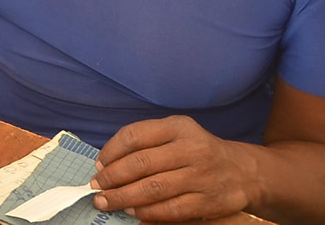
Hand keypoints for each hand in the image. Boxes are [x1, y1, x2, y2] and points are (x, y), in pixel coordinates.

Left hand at [92, 116, 258, 220]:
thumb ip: (145, 142)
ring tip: (107, 201)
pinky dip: (147, 212)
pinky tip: (133, 211)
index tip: (98, 165)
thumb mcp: (175, 133)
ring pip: (153, 188)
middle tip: (96, 187)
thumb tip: (106, 164)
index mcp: (178, 127)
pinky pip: (171, 209)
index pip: (134, 136)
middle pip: (140, 164)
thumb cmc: (197, 151)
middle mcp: (191, 149)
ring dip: (124, 197)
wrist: (244, 171)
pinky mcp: (208, 201)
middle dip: (112, 178)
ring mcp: (201, 176)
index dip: (110, 151)